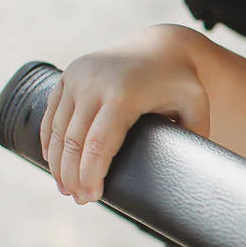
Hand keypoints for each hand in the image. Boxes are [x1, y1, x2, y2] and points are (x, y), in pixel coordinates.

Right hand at [40, 27, 208, 203]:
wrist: (160, 46)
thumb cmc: (180, 82)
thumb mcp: (195, 106)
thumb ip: (193, 137)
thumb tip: (186, 173)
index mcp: (124, 94)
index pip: (98, 144)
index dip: (91, 174)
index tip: (92, 196)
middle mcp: (94, 84)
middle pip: (73, 141)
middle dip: (72, 175)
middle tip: (79, 199)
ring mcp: (77, 77)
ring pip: (58, 129)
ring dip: (58, 162)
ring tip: (66, 188)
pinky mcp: (68, 75)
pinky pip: (52, 114)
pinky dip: (50, 140)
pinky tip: (54, 162)